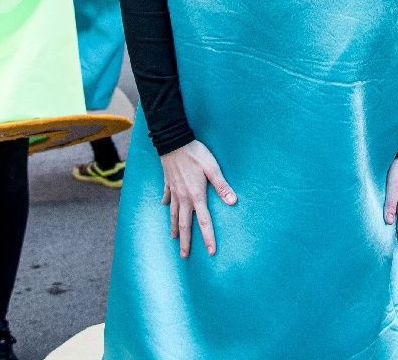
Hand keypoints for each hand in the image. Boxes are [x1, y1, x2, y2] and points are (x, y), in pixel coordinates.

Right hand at [160, 140, 235, 257]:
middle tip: (184, 256)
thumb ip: (222, 185)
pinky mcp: (168, 182)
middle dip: (185, 241)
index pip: (204, 221)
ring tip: (173, 239)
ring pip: (173, 214)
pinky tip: (164, 207)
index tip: (211, 252)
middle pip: (184, 224)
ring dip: (174, 228)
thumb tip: (232, 201)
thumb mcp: (212, 168)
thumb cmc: (195, 153)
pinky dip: (166, 204)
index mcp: (196, 195)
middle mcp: (183, 197)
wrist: (173, 141)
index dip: (208, 238)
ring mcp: (174, 191)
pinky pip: (167, 197)